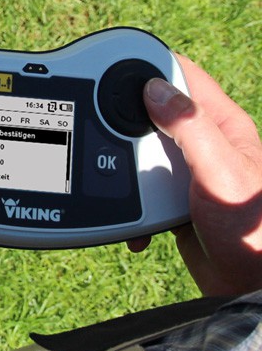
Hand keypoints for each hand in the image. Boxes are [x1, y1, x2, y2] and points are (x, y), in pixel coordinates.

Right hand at [129, 55, 261, 295]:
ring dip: (125, 161)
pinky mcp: (171, 195)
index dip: (153, 67)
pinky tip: (132, 212)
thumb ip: (190, 128)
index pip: (184, 77)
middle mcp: (202, 142)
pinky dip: (129, 194)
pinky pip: (140, 183)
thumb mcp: (221, 169)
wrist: (248, 283)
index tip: (120, 67)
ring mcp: (185, 169)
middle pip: (154, 112)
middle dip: (128, 117)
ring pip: (142, 148)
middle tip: (104, 122)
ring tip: (116, 174)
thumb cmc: (253, 226)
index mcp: (221, 125)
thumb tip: (155, 90)